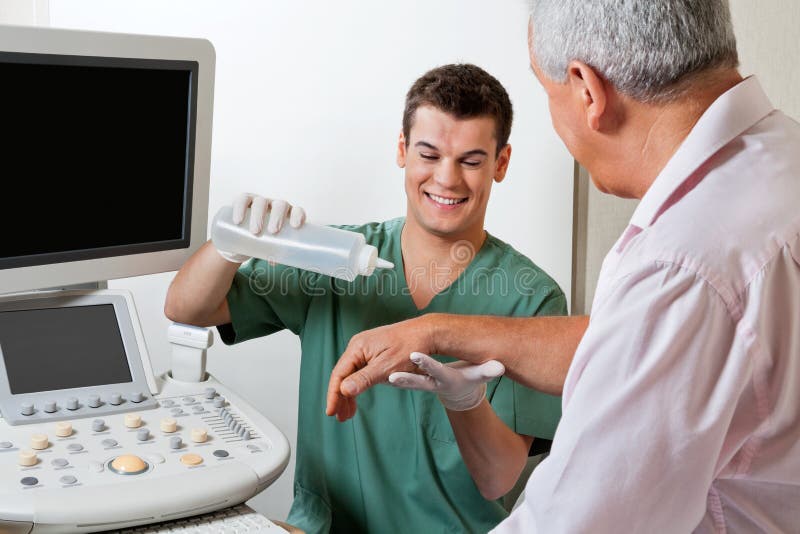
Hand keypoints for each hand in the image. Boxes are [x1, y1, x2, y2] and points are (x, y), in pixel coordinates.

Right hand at [215, 192, 306, 262]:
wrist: (243, 236)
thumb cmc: (263, 241)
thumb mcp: (270, 246)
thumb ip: (273, 253)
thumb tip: (274, 261)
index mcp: (287, 215)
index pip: (296, 211)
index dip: (298, 215)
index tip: (295, 226)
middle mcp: (275, 205)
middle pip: (280, 205)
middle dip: (277, 217)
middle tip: (273, 231)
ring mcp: (260, 201)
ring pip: (261, 202)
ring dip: (258, 215)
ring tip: (255, 231)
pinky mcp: (245, 200)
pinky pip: (243, 199)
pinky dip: (240, 208)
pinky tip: (238, 220)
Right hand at [326, 316, 435, 421]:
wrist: (426, 333)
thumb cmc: (409, 347)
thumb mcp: (387, 367)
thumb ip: (364, 379)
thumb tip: (344, 390)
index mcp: (357, 348)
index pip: (339, 374)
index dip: (334, 395)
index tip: (331, 412)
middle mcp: (358, 347)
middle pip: (343, 376)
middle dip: (340, 398)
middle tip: (340, 417)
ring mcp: (365, 350)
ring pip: (351, 375)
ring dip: (348, 394)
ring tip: (347, 414)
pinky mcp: (373, 353)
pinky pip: (360, 372)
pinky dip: (358, 386)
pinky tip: (356, 399)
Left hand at [389, 352, 503, 410]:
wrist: (458, 392)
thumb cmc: (469, 379)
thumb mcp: (479, 375)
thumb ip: (488, 371)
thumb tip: (500, 367)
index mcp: (446, 379)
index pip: (436, 370)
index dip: (426, 364)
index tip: (415, 355)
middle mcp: (431, 383)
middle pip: (416, 381)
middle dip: (405, 379)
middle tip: (391, 377)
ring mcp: (421, 385)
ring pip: (404, 382)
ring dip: (392, 380)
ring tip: (378, 375)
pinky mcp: (413, 383)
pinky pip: (399, 382)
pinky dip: (388, 378)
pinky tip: (379, 373)